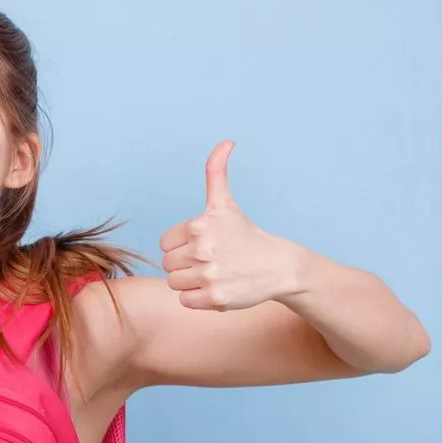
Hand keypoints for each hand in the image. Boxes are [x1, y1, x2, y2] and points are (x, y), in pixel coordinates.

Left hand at [158, 141, 301, 310]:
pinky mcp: (214, 297)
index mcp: (199, 225)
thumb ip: (216, 173)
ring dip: (191, 282)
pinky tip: (217, 287)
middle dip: (186, 265)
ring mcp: (209, 274)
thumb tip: (226, 142)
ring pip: (175, 284)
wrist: (276, 266)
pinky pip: (185, 300)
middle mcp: (202, 249)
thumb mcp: (226, 204)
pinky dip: (198, 298)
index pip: (165, 244)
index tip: (203, 245)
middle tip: (210, 261)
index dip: (181, 247)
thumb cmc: (245, 236)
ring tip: (214, 274)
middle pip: (168, 265)